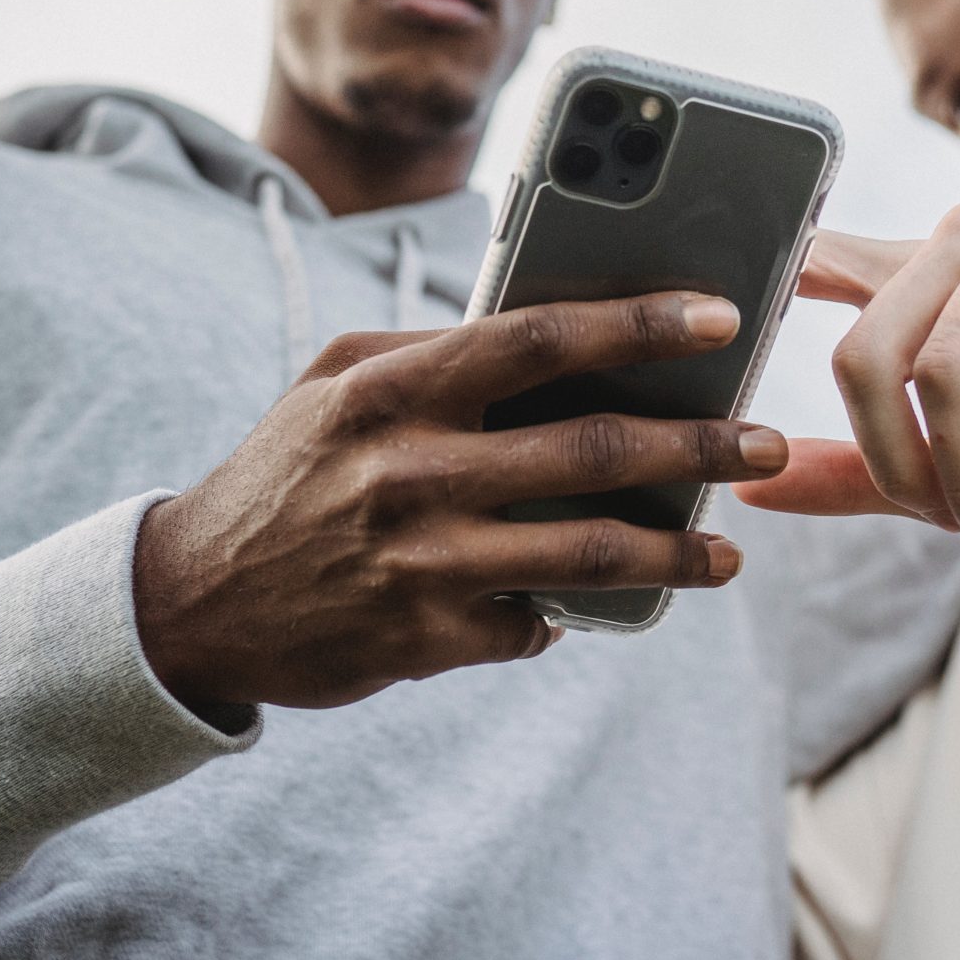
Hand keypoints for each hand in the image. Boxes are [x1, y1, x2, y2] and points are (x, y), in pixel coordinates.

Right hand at [134, 292, 784, 712]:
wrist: (191, 602)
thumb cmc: (287, 469)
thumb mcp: (338, 382)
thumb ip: (438, 353)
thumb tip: (560, 333)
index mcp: (392, 389)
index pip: (537, 339)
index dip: (638, 324)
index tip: (721, 319)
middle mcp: (410, 471)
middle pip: (590, 450)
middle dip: (698, 446)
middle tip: (768, 442)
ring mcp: (421, 562)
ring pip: (587, 553)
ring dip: (674, 552)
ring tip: (727, 555)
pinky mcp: (426, 640)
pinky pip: (535, 623)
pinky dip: (575, 610)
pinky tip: (604, 603)